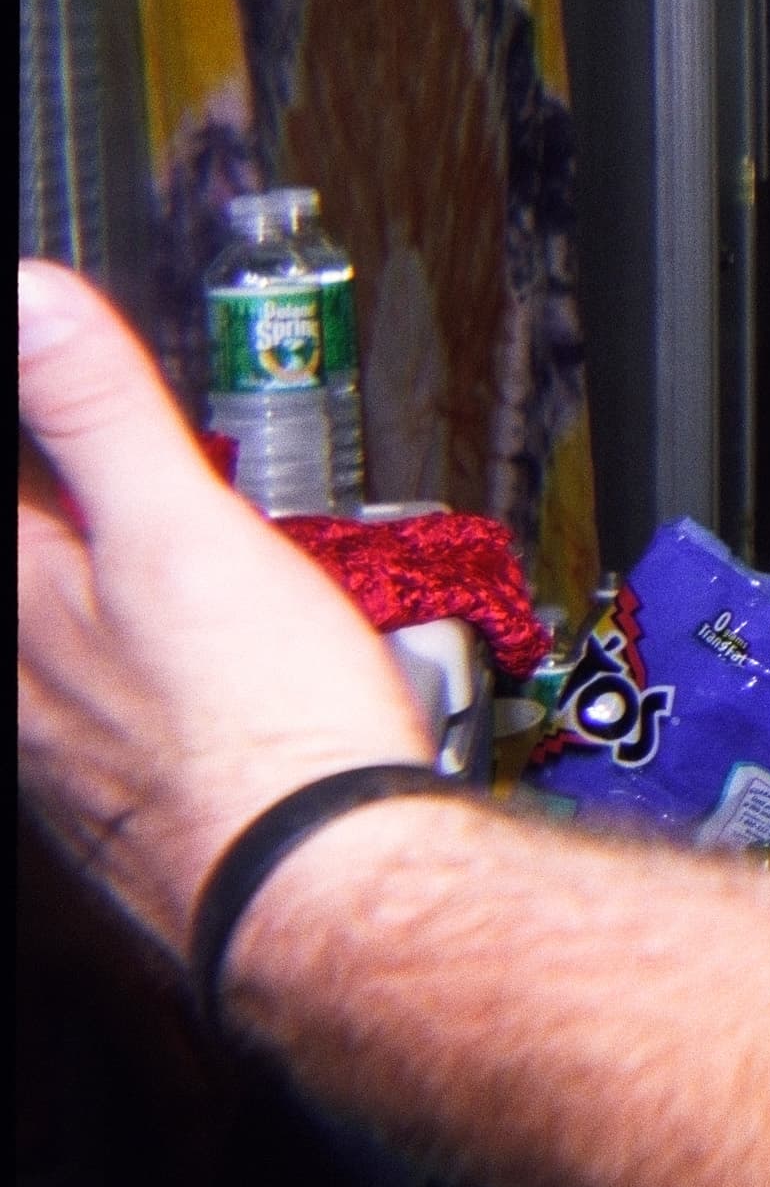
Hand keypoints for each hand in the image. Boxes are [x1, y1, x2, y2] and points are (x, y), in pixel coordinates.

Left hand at [17, 261, 429, 957]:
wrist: (320, 886)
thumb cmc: (257, 726)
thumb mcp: (182, 530)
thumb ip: (96, 410)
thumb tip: (26, 301)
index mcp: (11, 602)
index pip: (7, 488)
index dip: (42, 430)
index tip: (65, 385)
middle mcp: (14, 685)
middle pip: (33, 567)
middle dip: (73, 525)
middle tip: (131, 484)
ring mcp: (59, 754)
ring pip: (56, 646)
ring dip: (92, 599)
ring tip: (169, 560)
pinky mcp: (120, 803)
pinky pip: (96, 712)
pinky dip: (132, 671)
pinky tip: (188, 673)